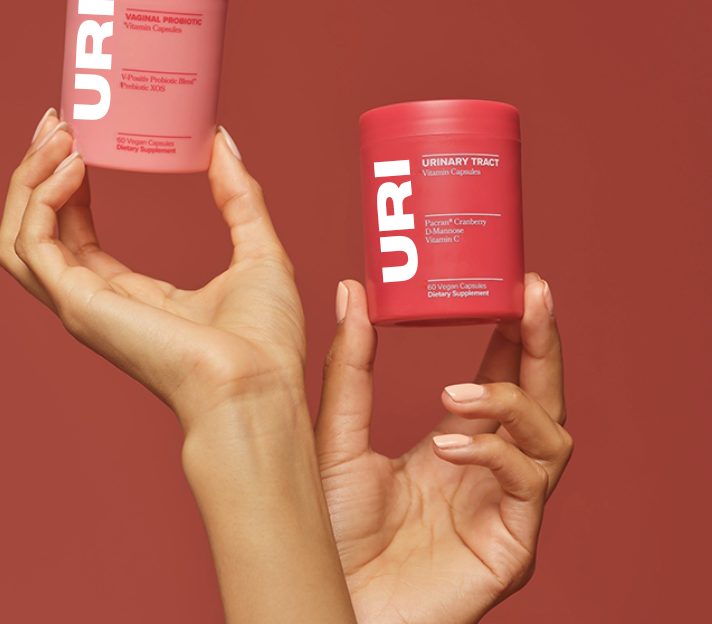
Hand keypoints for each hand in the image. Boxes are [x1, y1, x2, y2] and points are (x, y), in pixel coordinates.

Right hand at [0, 110, 356, 623]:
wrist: (261, 386)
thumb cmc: (265, 341)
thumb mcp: (257, 248)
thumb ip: (237, 196)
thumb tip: (222, 142)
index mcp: (134, 294)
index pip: (78, 231)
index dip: (70, 182)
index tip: (78, 133)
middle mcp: (99, 300)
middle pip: (39, 229)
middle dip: (38, 172)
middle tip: (59, 120)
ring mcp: (85, 306)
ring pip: (20, 238)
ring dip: (30, 181)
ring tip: (60, 134)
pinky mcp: (82, 306)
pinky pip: (33, 247)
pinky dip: (42, 201)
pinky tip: (75, 167)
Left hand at [316, 274, 572, 623]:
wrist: (326, 603)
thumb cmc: (332, 530)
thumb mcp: (338, 435)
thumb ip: (350, 367)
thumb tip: (351, 290)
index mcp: (457, 443)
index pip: (504, 375)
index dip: (516, 331)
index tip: (517, 284)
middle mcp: (490, 471)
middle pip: (543, 396)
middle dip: (543, 343)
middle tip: (534, 295)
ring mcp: (505, 508)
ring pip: (550, 437)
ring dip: (510, 402)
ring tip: (457, 394)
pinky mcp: (511, 546)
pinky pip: (526, 486)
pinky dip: (493, 454)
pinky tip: (450, 444)